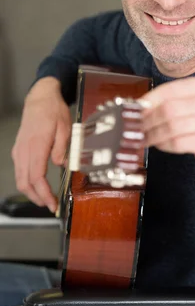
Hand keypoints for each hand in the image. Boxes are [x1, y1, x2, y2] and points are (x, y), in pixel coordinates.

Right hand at [11, 77, 71, 211]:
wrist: (39, 98)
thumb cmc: (53, 111)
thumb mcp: (65, 127)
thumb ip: (62, 148)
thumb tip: (62, 165)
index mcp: (36, 145)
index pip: (37, 177)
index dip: (44, 194)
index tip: (53, 204)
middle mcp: (24, 150)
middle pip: (25, 182)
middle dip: (37, 198)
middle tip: (51, 207)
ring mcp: (19, 150)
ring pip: (20, 179)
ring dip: (31, 193)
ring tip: (45, 200)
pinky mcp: (19, 150)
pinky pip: (20, 171)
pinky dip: (27, 183)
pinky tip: (38, 187)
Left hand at [139, 77, 194, 168]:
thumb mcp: (188, 104)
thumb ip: (167, 102)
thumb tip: (138, 107)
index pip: (170, 90)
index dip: (149, 100)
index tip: (135, 109)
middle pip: (170, 109)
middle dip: (149, 120)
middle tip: (136, 127)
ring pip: (173, 127)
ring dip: (154, 134)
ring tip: (144, 138)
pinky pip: (179, 143)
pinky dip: (164, 145)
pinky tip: (159, 145)